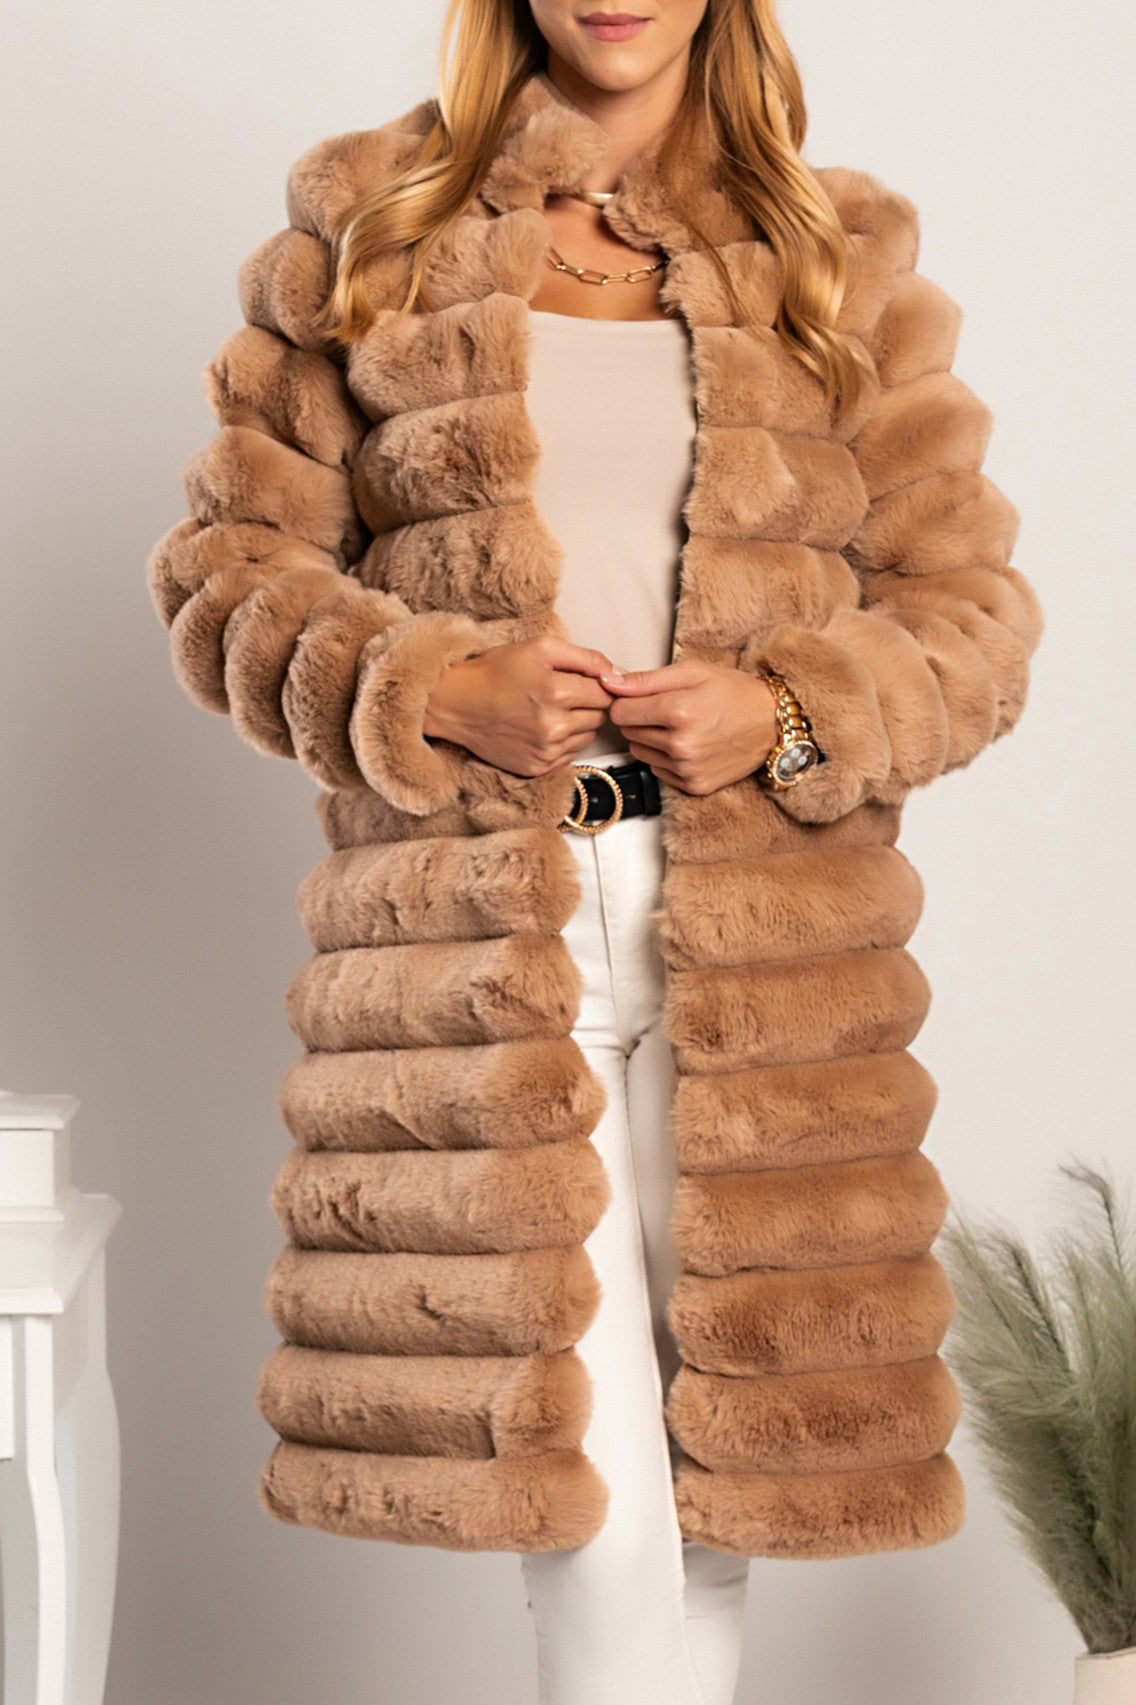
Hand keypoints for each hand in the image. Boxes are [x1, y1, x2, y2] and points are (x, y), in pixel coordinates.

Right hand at [423, 633, 617, 776]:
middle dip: (588, 703)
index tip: (582, 680)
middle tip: (560, 692)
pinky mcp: (537, 768)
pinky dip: (563, 742)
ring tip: (549, 709)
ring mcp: (545, 751)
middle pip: (601, 716)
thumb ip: (586, 657)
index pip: (607, 692)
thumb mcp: (541, 647)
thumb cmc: (495, 672)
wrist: (455, 703)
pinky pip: (570, 755)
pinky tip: (541, 727)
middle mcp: (554, 726)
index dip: (598, 684)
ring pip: (588, 736)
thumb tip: (619, 674)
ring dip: (577, 723)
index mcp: (557, 692)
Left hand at [600, 658, 778, 793]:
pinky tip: (690, 745)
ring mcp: (688, 769)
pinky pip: (658, 771)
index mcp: (679, 711)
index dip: (628, 701)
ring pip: (639, 753)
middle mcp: (681, 745)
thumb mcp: (692, 672)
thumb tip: (609, 681)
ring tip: (680, 727)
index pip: (620, 711)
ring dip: (651, 740)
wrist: (772, 723)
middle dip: (641, 719)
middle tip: (669, 709)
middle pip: (628, 733)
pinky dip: (666, 759)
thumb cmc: (734, 692)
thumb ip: (645, 679)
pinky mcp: (694, 785)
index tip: (643, 697)